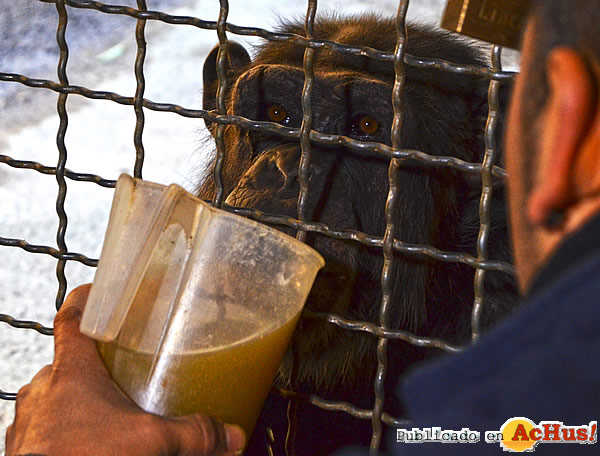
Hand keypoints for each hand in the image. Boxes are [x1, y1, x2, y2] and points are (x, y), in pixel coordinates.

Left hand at [5, 284, 244, 455]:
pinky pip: (46, 425)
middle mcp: (45, 387)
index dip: (85, 301)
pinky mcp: (25, 446)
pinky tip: (90, 441)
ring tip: (108, 412)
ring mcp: (30, 418)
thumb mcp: (149, 440)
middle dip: (95, 365)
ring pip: (56, 393)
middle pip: (68, 359)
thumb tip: (228, 434)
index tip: (98, 293)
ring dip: (78, 398)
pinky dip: (66, 427)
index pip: (72, 318)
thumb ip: (192, 432)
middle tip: (120, 371)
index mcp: (72, 371)